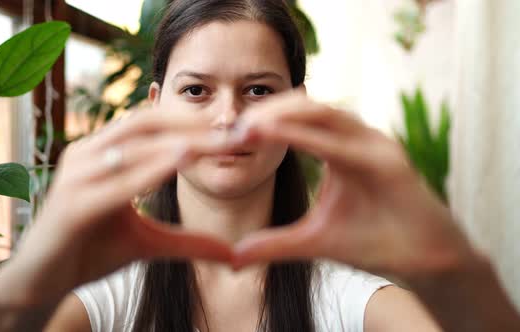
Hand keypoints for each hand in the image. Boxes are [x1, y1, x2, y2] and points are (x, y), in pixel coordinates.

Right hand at [0, 107, 233, 303]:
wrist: (41, 282)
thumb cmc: (91, 251)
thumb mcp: (149, 243)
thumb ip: (189, 241)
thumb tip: (233, 254)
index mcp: (102, 153)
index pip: (152, 124)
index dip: (193, 123)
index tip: (233, 130)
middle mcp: (87, 154)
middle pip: (146, 125)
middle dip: (192, 126)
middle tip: (235, 131)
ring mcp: (75, 177)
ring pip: (132, 147)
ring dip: (179, 142)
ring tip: (217, 141)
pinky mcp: (70, 206)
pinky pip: (115, 184)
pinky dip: (148, 171)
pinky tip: (180, 163)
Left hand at [230, 92, 476, 277]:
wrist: (423, 262)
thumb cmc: (372, 242)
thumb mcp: (313, 240)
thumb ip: (275, 243)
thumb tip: (234, 256)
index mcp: (341, 147)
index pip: (298, 121)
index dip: (263, 123)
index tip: (230, 135)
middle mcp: (358, 138)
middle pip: (307, 108)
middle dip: (268, 112)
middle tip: (233, 127)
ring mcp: (375, 145)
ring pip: (324, 114)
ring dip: (284, 116)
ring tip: (249, 126)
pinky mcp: (390, 162)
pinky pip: (343, 143)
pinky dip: (308, 136)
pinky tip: (277, 135)